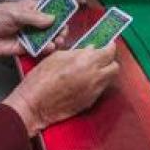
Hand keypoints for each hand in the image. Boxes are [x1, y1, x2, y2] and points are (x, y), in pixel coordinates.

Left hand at [0, 0, 64, 63]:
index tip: (68, 15)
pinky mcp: (27, 48)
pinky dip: (47, 48)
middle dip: (60, 28)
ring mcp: (31, 35)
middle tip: (63, 32)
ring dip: (56, 39)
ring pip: (48, 37)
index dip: (60, 11)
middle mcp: (33, 22)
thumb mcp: (14, 13)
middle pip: (52, 25)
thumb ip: (34, 17)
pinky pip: (40, 48)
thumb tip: (53, 18)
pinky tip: (50, 47)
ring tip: (58, 41)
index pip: (50, 8)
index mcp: (31, 9)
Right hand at [2, 45, 119, 135]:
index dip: (109, 46)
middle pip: (115, 66)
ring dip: (105, 72)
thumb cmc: (41, 79)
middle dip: (110, 60)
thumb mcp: (57, 57)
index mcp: (87, 62)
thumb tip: (90, 49)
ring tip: (92, 69)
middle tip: (100, 56)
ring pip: (110, 79)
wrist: (35, 105)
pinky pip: (100, 90)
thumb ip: (78, 52)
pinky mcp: (89, 102)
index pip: (110, 52)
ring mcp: (93, 92)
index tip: (106, 44)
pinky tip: (85, 81)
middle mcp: (94, 77)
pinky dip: (97, 83)